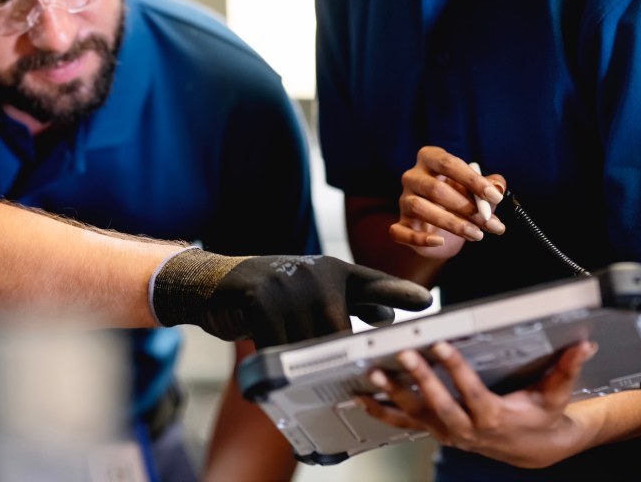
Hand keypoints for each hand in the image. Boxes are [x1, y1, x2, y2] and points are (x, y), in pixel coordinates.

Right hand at [150, 249, 432, 347]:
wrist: (214, 282)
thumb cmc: (269, 293)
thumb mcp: (311, 290)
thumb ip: (346, 301)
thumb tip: (385, 317)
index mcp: (333, 270)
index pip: (373, 283)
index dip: (399, 293)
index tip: (426, 302)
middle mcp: (316, 272)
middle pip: (339, 331)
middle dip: (333, 354)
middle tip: (333, 369)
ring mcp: (289, 283)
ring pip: (309, 342)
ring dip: (300, 355)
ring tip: (287, 349)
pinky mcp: (262, 297)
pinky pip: (280, 344)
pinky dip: (276, 356)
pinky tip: (268, 350)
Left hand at [357, 339, 598, 468]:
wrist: (533, 448)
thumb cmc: (540, 416)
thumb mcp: (555, 394)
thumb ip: (566, 368)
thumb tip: (584, 345)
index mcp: (495, 417)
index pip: (472, 392)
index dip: (456, 370)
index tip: (442, 346)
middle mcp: (468, 429)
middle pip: (440, 405)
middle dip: (421, 380)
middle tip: (405, 354)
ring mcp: (449, 432)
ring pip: (417, 416)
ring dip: (394, 395)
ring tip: (375, 374)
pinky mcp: (437, 431)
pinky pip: (405, 424)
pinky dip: (382, 412)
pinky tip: (362, 397)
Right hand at [391, 147, 506, 257]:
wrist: (441, 229)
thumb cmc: (460, 200)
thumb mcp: (478, 190)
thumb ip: (491, 185)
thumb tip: (497, 187)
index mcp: (431, 159)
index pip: (448, 164)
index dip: (472, 180)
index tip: (494, 196)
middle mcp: (413, 176)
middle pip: (435, 188)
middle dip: (467, 207)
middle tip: (490, 222)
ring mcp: (404, 200)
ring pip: (420, 208)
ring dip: (452, 223)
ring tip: (477, 235)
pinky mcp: (400, 224)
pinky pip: (401, 231)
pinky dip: (420, 238)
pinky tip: (439, 241)